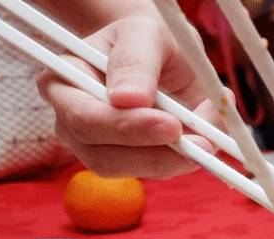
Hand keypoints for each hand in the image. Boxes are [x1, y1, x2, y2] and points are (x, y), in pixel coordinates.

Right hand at [36, 13, 217, 178]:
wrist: (158, 52)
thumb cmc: (144, 38)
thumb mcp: (143, 33)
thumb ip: (136, 60)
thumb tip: (128, 99)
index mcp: (63, 84)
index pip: (83, 118)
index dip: (125, 127)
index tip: (171, 125)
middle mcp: (72, 122)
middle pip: (103, 157)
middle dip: (155, 155)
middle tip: (201, 144)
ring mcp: (97, 147)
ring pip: (131, 171)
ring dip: (174, 162)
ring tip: (210, 140)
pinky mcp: (130, 161)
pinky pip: (155, 171)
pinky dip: (184, 160)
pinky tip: (205, 139)